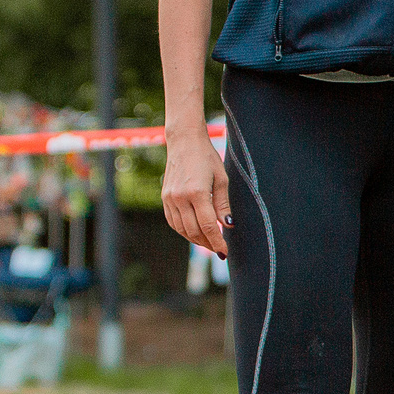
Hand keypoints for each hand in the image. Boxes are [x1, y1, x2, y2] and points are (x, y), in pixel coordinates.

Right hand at [161, 129, 232, 257]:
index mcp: (197, 192)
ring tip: (209, 243)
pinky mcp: (165, 197)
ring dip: (196, 239)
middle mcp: (180, 197)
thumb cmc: (207, 157)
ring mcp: (170, 198)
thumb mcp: (222, 179)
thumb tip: (228, 225)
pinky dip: (184, 231)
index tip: (225, 252)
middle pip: (194, 231)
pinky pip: (173, 221)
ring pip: (182, 229)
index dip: (217, 241)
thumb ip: (223, 204)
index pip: (207, 225)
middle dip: (208, 244)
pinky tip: (194, 233)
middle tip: (219, 249)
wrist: (184, 142)